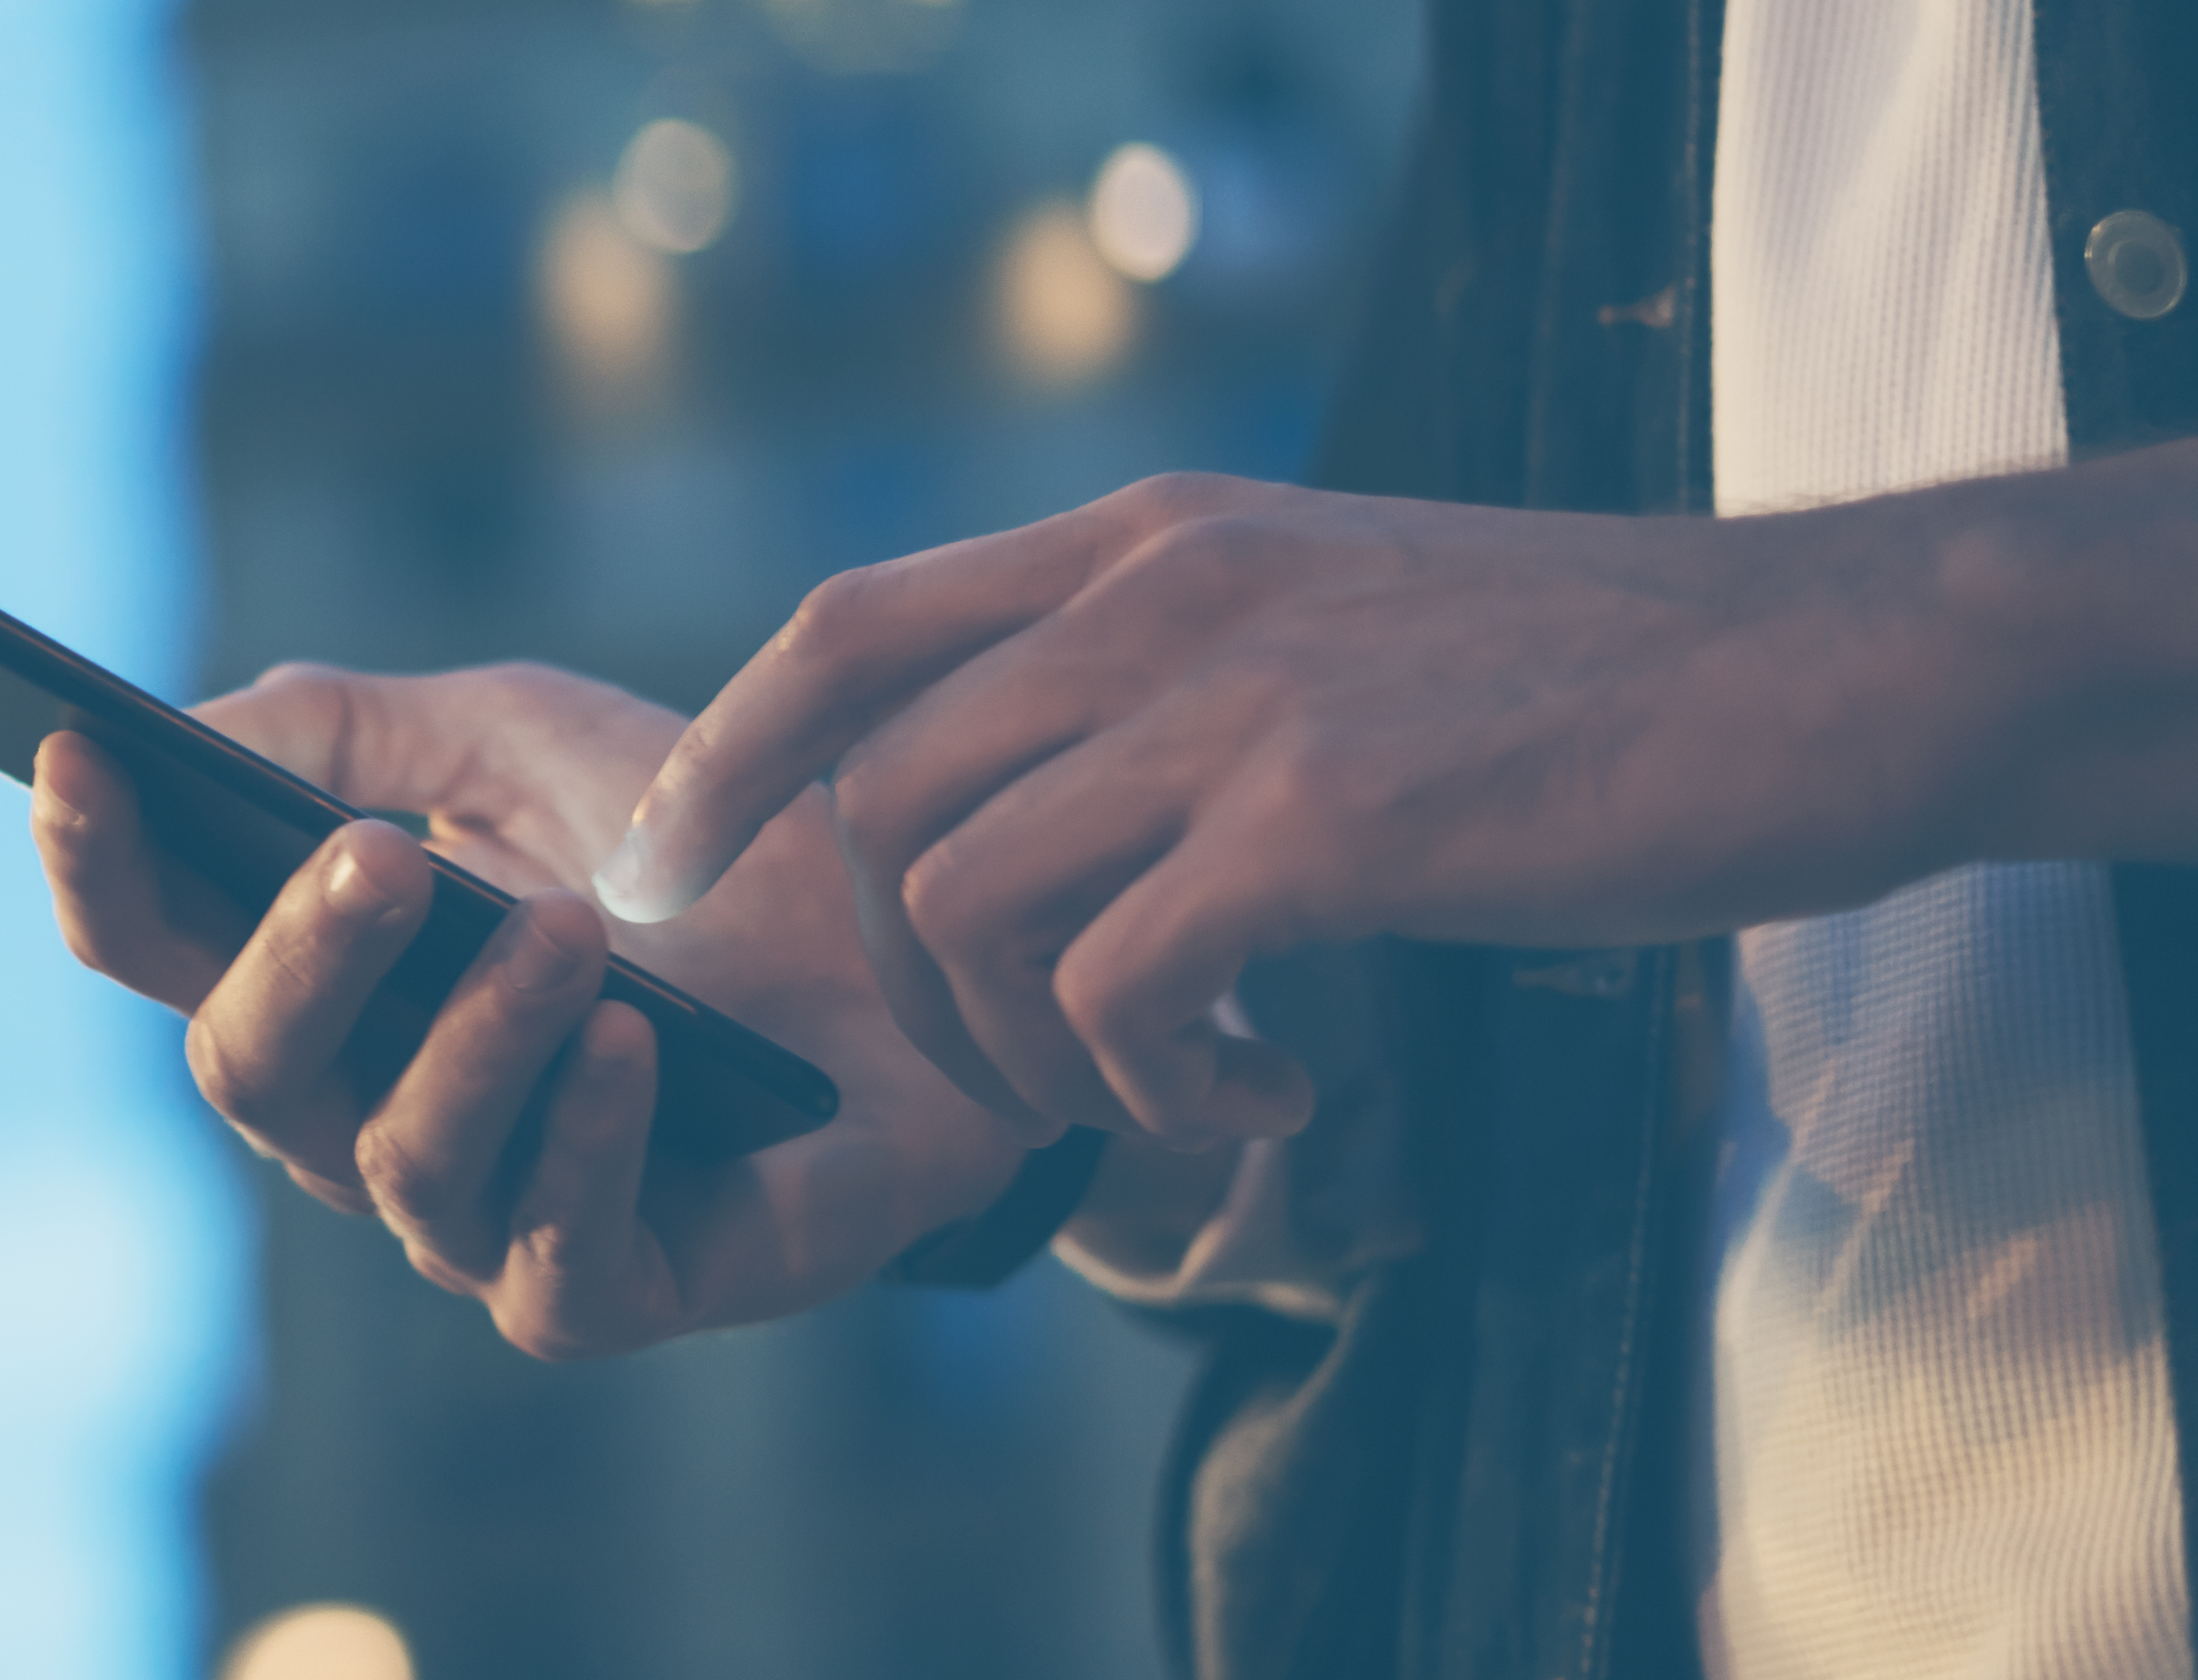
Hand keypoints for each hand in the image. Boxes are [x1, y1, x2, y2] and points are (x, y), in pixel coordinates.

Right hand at [33, 662, 1023, 1358]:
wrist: (931, 963)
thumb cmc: (713, 856)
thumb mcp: (527, 739)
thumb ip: (352, 725)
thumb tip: (187, 725)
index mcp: (330, 983)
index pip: (160, 945)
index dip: (97, 862)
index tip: (72, 753)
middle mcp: (370, 1114)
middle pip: (250, 1068)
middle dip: (296, 958)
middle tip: (372, 854)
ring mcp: (482, 1217)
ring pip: (399, 1163)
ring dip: (471, 1039)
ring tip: (566, 933)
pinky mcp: (614, 1292)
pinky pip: (549, 1260)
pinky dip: (582, 1144)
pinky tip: (631, 1046)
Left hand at [594, 470, 2058, 1145]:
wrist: (1820, 671)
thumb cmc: (1587, 672)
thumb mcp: (1326, 609)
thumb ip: (1167, 669)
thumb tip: (1035, 804)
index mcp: (1150, 541)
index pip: (845, 629)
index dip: (725, 757)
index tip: (674, 869)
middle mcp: (1161, 599)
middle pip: (876, 804)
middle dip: (900, 984)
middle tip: (1034, 1078)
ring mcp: (1234, 705)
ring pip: (958, 907)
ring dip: (1022, 1054)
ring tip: (1163, 1097)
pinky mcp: (1322, 823)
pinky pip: (1110, 989)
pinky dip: (1150, 1085)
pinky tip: (1267, 1101)